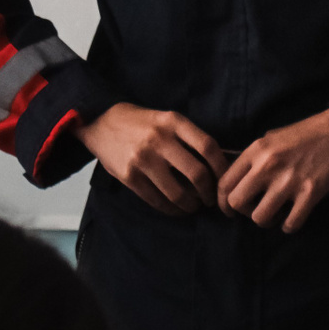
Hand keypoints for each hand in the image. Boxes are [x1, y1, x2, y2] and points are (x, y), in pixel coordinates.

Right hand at [74, 102, 227, 215]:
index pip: (208, 146)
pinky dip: (171, 209)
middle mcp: (160, 139)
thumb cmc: (143, 124)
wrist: (102, 124)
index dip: (222, 167)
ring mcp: (143, 159)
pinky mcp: (129, 176)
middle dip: (209, 192)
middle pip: (197, 173)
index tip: (226, 179)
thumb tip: (221, 163)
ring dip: (191, 205)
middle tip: (210, 199)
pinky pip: (156, 199)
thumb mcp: (168, 120)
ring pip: (177, 192)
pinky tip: (176, 209)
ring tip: (194, 206)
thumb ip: (190, 137)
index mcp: (174, 122)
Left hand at [217, 108, 328, 232]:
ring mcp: (289, 180)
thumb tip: (238, 181)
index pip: (225, 183)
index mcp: (257, 150)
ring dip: (268, 221)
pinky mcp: (311, 193)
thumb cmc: (309, 132)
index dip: (223, 202)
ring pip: (260, 218)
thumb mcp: (273, 137)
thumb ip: (254, 158)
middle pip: (237, 203)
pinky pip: (290, 224)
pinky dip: (290, 226)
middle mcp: (268, 165)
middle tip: (256, 209)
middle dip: (244, 212)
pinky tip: (294, 218)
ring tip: (278, 213)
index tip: (230, 210)